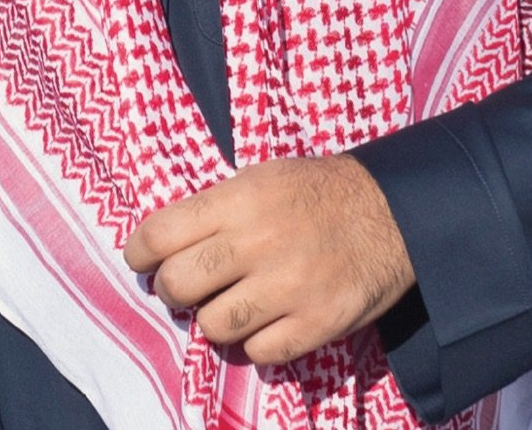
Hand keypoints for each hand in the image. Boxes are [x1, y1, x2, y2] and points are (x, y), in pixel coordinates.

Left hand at [121, 155, 415, 365]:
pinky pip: (260, 352)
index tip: (140, 262)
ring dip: (213, 320)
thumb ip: (211, 210)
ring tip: (227, 306)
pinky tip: (265, 323)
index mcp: (238, 201)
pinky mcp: (319, 322)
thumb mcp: (257, 179)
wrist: (394, 212)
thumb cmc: (314, 193)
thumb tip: (160, 246)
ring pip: (214, 326)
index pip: (159, 235)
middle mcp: (258, 244)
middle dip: (171, 291)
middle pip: (178, 285)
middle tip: (182, 289)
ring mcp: (290, 286)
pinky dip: (255, 343)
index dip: (138, 254)